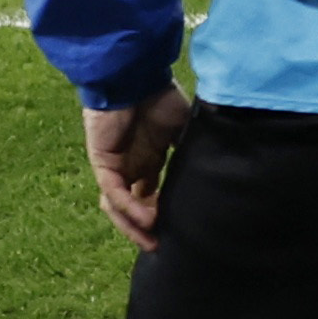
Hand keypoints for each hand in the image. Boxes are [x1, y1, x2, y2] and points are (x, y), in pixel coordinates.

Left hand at [85, 89, 192, 247]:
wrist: (135, 74)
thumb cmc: (160, 93)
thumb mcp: (184, 128)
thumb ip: (192, 149)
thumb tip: (213, 170)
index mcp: (150, 156)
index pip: (152, 193)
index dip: (162, 213)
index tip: (179, 230)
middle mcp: (131, 164)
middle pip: (133, 205)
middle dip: (145, 228)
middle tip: (163, 245)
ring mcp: (116, 164)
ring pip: (118, 206)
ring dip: (133, 227)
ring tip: (152, 242)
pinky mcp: (103, 161)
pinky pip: (114, 192)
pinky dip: (130, 208)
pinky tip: (148, 219)